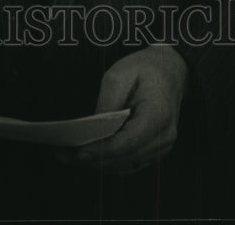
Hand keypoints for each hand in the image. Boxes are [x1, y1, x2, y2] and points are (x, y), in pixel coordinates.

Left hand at [61, 45, 187, 174]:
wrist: (171, 70)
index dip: (102, 150)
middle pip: (125, 158)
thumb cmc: (145, 69)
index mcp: (159, 114)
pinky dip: (108, 162)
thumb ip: (108, 101)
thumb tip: (93, 129)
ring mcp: (162, 146)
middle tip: (63, 156)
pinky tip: (87, 156)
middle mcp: (164, 136)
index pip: (129, 142)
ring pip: (125, 165)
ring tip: (68, 158)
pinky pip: (129, 163)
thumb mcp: (121, 72)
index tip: (78, 152)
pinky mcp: (155, 151)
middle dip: (92, 160)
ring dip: (97, 164)